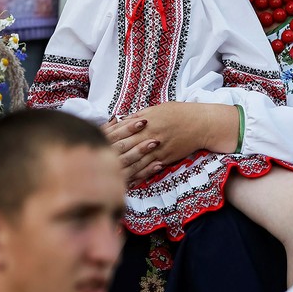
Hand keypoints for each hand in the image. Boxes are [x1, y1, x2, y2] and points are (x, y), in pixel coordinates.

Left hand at [104, 102, 237, 184]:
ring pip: (134, 162)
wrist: (201, 123)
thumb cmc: (178, 113)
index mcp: (144, 121)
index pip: (119, 132)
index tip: (93, 145)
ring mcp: (157, 148)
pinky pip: (149, 169)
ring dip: (120, 171)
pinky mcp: (166, 158)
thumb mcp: (156, 109)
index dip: (105, 139)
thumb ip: (137, 116)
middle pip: (123, 148)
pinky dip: (137, 177)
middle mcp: (149, 135)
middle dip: (107, 158)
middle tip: (91, 167)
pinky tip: (128, 183)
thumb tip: (120, 121)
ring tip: (106, 179)